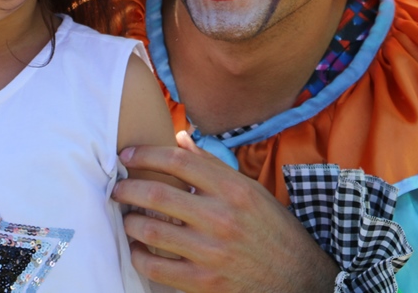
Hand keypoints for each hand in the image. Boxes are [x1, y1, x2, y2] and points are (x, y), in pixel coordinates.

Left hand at [112, 132, 339, 292]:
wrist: (300, 280)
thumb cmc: (273, 230)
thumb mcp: (250, 191)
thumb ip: (213, 166)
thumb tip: (180, 140)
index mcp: (234, 190)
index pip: (178, 162)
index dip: (145, 155)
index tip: (126, 155)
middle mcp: (222, 217)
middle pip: (157, 194)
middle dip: (127, 188)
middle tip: (117, 188)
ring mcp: (212, 252)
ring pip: (151, 231)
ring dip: (130, 222)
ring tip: (126, 217)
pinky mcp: (205, 282)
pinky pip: (157, 268)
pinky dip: (139, 257)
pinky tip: (137, 250)